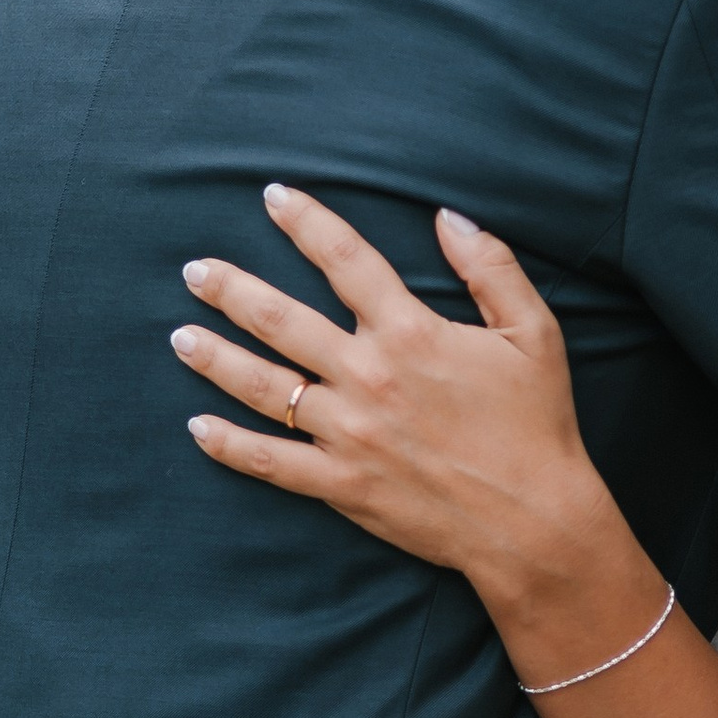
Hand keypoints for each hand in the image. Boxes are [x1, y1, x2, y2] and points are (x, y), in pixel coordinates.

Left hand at [172, 188, 656, 665]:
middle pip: (280, 320)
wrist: (533, 521)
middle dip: (231, 289)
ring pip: (261, 386)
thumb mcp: (534, 333)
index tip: (274, 196)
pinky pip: (270, 461)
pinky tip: (197, 426)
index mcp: (411, 332)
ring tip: (180, 335)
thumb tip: (448, 216)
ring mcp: (347, 432)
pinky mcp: (340, 483)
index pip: (346, 260)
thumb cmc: (536, 424)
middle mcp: (368, 376)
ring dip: (215, 357)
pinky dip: (228, 445)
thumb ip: (492, 267)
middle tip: (195, 271)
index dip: (306, 222)